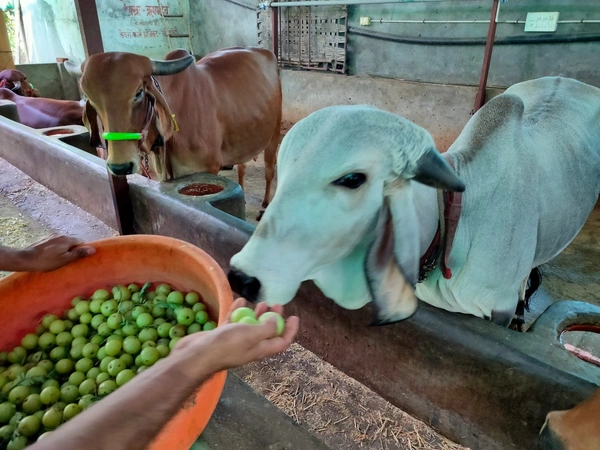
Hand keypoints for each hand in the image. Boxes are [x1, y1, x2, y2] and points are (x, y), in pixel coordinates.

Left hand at [22, 235, 94, 271]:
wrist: (25, 259)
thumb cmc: (46, 261)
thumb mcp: (64, 260)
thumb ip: (79, 254)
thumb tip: (93, 249)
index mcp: (67, 239)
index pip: (80, 242)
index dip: (81, 250)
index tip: (77, 258)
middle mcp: (60, 235)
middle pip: (72, 241)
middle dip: (72, 249)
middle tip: (68, 260)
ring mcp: (51, 236)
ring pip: (63, 242)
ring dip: (63, 249)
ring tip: (58, 259)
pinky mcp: (44, 239)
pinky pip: (55, 243)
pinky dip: (56, 249)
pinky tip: (50, 256)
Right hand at [174, 298, 298, 373]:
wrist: (197, 355)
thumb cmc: (227, 345)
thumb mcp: (251, 334)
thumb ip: (266, 328)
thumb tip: (276, 322)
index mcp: (260, 349)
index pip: (282, 341)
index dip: (290, 330)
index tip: (294, 316)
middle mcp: (250, 346)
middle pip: (267, 331)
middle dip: (273, 318)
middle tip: (276, 304)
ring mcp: (235, 341)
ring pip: (250, 326)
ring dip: (257, 314)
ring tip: (261, 302)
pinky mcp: (222, 335)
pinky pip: (233, 322)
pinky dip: (238, 312)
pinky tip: (240, 301)